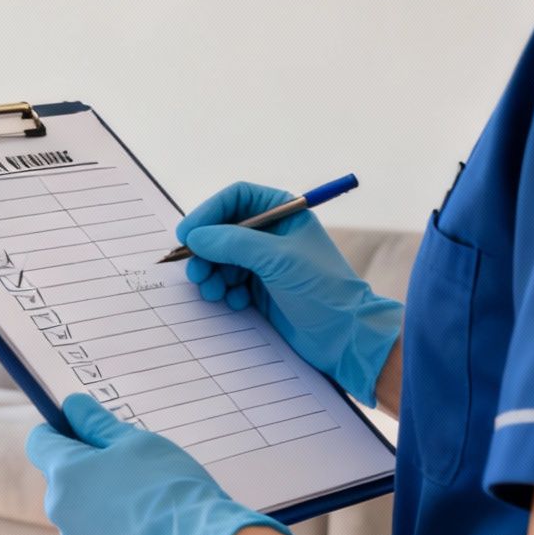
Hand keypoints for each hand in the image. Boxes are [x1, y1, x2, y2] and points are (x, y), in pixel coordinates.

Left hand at [25, 394, 283, 534]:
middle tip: (132, 471)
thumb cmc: (168, 490)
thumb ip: (97, 423)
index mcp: (65, 475)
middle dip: (90, 473)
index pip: (41, 442)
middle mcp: (61, 514)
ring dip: (104, 509)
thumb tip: (71, 407)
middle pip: (65, 483)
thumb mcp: (137, 442)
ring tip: (147, 509)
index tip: (85, 429)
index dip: (61, 431)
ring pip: (84, 519)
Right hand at [176, 182, 402, 405]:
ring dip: (212, 274)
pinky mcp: (261, 288)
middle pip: (222, 230)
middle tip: (196, 272)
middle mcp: (272, 234)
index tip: (188, 234)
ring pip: (221, 259)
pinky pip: (229, 283)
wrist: (345, 335)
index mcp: (283, 213)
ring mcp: (265, 262)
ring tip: (213, 292)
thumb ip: (234, 243)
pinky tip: (236, 303)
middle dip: (206, 251)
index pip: (235, 199)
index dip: (208, 213)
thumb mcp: (277, 260)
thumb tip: (196, 236)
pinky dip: (225, 292)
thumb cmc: (322, 289)